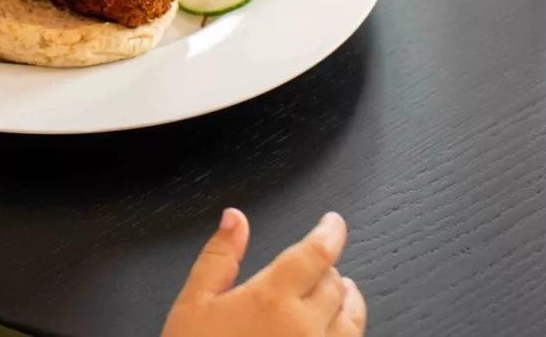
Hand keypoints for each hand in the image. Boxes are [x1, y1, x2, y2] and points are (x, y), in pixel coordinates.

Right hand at [161, 210, 365, 336]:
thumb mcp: (194, 302)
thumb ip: (219, 257)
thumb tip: (234, 219)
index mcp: (271, 298)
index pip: (317, 253)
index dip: (331, 232)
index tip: (333, 223)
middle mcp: (303, 326)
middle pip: (334, 282)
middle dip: (327, 267)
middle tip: (319, 260)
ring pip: (352, 318)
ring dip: (348, 299)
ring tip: (342, 290)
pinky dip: (348, 332)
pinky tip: (338, 329)